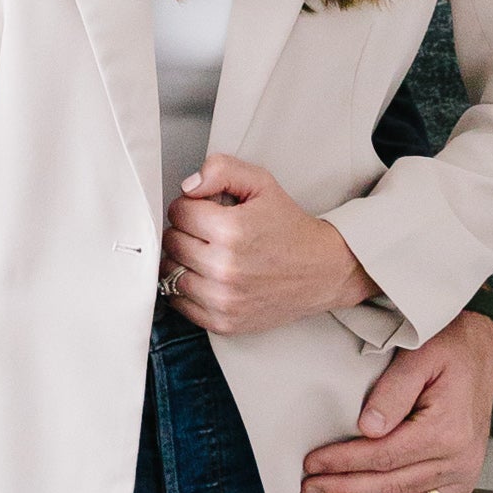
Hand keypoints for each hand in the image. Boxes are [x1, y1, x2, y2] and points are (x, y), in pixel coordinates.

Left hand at [162, 155, 371, 338]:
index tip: (204, 210)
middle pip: (171, 242)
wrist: (322, 271)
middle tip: (206, 231)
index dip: (189, 206)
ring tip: (205, 253)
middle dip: (184, 231)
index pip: (178, 212)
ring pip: (170, 273)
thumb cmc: (289, 228)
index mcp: (232, 230)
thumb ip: (221, 170)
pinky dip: (185, 289)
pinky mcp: (223, 322)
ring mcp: (223, 299)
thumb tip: (188, 187)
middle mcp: (225, 268)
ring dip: (181, 260)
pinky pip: (180, 304)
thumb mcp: (262, 183)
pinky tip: (204, 277)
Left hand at [302, 305, 492, 492]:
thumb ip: (392, 392)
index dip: (344, 464)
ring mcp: (464, 475)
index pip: (383, 456)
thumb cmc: (449, 346)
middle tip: (309, 491)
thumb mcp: (420, 355)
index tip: (311, 464)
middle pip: (391, 487)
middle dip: (345, 492)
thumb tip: (366, 429)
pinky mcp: (465, 481)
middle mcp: (458, 459)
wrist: (481, 345)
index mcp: (445, 430)